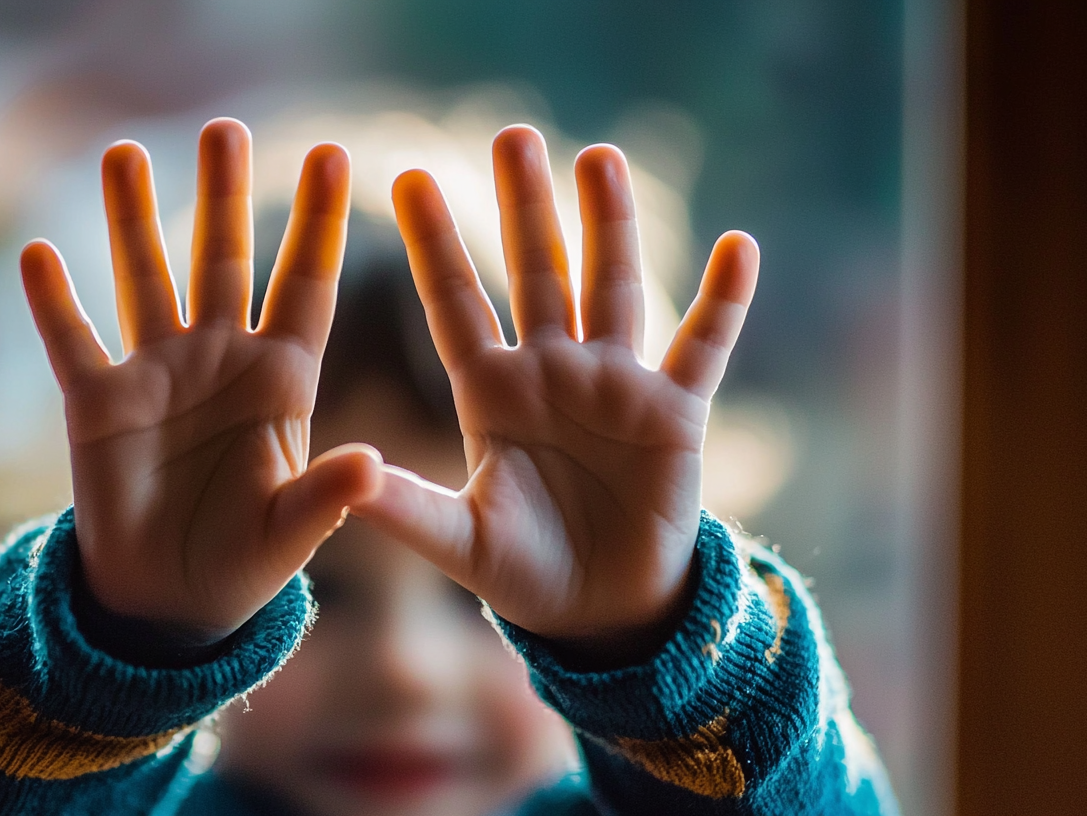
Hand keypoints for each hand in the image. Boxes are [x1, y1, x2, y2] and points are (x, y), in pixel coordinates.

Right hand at [21, 119, 380, 644]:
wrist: (170, 598)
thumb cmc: (245, 562)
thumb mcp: (291, 535)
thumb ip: (326, 498)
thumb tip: (371, 466)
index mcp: (281, 382)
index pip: (307, 287)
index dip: (319, 223)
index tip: (335, 154)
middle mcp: (220, 359)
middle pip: (224, 260)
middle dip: (224, 196)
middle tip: (224, 129)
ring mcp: (157, 374)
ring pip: (145, 278)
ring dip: (133, 219)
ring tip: (124, 153)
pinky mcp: (98, 404)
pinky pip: (73, 342)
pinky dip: (55, 303)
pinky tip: (39, 253)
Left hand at [352, 126, 758, 663]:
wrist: (601, 609)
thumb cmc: (524, 572)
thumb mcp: (459, 543)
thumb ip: (408, 510)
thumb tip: (346, 475)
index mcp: (492, 393)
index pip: (456, 304)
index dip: (435, 245)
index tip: (408, 178)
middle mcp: (551, 372)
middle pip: (535, 272)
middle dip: (522, 207)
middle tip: (510, 135)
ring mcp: (614, 385)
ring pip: (611, 287)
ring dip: (609, 225)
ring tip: (599, 157)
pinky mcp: (674, 413)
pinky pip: (703, 346)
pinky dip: (723, 302)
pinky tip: (740, 247)